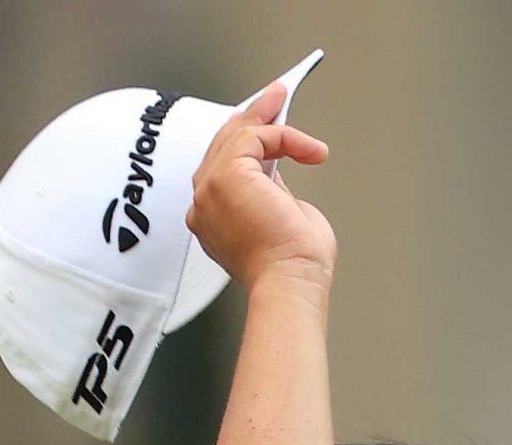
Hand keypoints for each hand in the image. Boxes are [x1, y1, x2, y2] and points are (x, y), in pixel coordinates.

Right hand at [186, 81, 334, 293]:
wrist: (292, 282)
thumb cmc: (292, 265)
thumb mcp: (280, 216)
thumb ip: (270, 191)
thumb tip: (275, 169)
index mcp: (212, 216)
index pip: (222, 164)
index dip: (244, 138)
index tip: (266, 120)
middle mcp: (204, 203)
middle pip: (222, 144)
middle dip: (251, 116)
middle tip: (275, 95)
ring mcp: (210, 190)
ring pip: (235, 136)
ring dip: (266, 116)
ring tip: (285, 99)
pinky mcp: (228, 176)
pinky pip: (254, 137)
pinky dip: (283, 136)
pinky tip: (307, 150)